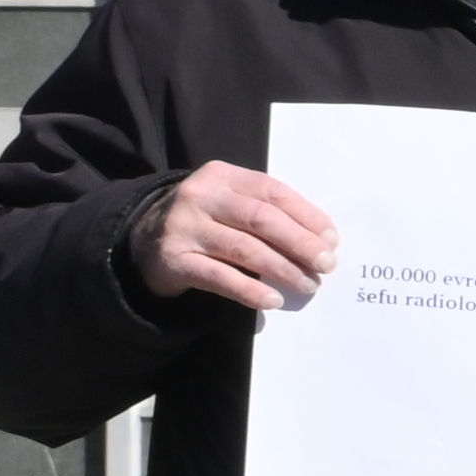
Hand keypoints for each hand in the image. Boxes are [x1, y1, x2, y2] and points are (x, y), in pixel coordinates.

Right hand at [129, 163, 339, 315]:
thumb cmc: (206, 221)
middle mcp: (200, 196)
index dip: (307, 216)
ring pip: (244, 248)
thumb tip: (322, 240)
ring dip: (283, 269)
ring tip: (308, 285)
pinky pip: (220, 277)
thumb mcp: (231, 204)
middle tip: (326, 265)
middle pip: (261, 219)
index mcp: (221, 176)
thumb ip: (269, 212)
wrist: (144, 240)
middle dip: (300, 243)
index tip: (332, 240)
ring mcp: (183, 227)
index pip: (272, 191)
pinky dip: (250, 290)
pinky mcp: (173, 259)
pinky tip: (272, 300)